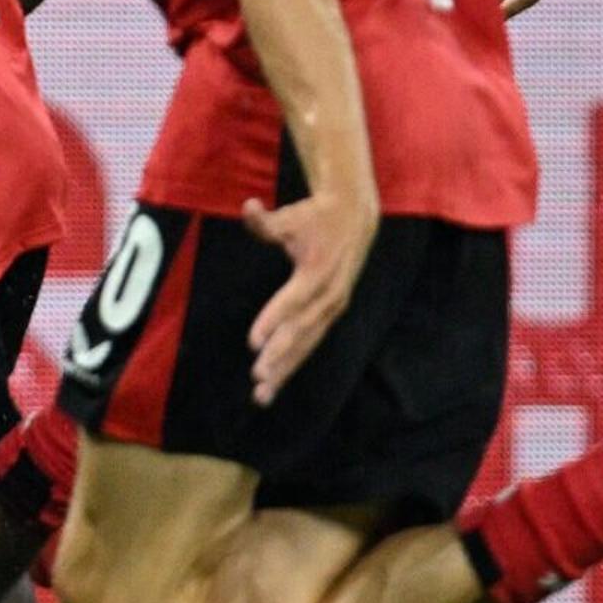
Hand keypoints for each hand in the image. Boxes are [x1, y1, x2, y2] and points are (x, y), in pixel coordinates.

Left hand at [237, 187, 376, 402]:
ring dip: (285, 369)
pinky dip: (293, 362)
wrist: (355, 220)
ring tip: (262, 395)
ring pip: (307, 343)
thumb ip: (265, 221)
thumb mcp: (290, 216)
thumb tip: (248, 207)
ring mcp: (333, 307)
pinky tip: (275, 383)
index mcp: (317, 271)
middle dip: (279, 355)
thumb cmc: (315, 217)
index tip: (253, 342)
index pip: (293, 300)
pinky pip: (311, 342)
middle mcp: (329, 294)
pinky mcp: (331, 313)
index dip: (273, 320)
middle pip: (301, 330)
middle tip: (258, 377)